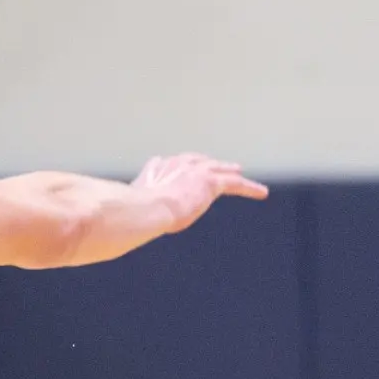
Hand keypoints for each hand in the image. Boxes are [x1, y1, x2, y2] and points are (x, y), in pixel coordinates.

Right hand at [132, 153, 267, 231]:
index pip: (165, 164)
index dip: (172, 166)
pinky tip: (261, 192)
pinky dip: (249, 188)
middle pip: (196, 160)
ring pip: (218, 169)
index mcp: (155, 170)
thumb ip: (130, 206)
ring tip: (239, 172)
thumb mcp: (130, 207)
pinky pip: (235, 183)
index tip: (172, 166)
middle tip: (214, 166)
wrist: (149, 209)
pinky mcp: (211, 182)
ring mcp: (195, 171)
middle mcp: (175, 165)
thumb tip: (117, 218)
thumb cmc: (136, 212)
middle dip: (205, 163)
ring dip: (229, 171)